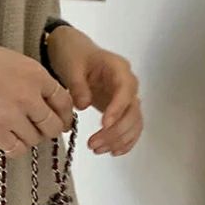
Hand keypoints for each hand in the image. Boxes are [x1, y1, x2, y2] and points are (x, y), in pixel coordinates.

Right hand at [0, 27, 74, 157]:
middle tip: (36, 130)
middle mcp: (28, 96)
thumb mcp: (11, 60)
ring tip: (12, 131)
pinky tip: (4, 140)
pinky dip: (12, 148)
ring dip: (26, 138)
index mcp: (35, 75)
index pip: (64, 102)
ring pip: (34, 140)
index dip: (63, 115)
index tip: (59, 121)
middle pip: (52, 125)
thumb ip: (31, 80)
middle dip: (47, 130)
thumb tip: (44, 100)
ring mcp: (11, 115)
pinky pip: (15, 149)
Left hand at [46, 26, 142, 155]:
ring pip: (133, 122)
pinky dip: (125, 140)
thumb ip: (78, 85)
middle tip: (93, 144)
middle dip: (116, 131)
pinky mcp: (122, 109)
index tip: (104, 124)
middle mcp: (128, 83)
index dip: (118, 108)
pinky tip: (112, 151)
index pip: (125, 90)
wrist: (76, 53)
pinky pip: (130, 126)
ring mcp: (127, 97)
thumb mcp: (71, 66)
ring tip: (96, 149)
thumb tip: (83, 104)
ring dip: (119, 139)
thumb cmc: (74, 55)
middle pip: (132, 110)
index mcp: (118, 68)